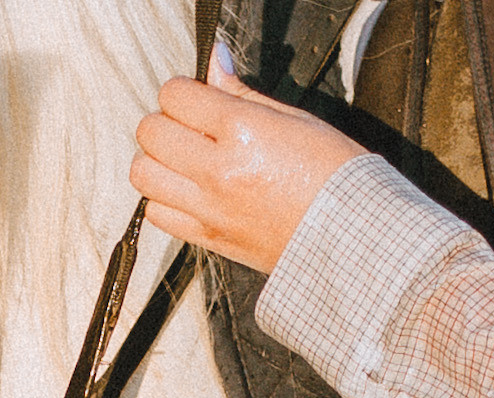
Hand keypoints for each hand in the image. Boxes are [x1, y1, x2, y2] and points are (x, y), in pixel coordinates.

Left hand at [131, 54, 367, 274]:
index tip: (195, 96)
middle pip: (151, 133)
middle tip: (187, 126)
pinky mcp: (207, 238)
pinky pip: (156, 215)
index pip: (177, 96)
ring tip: (182, 159)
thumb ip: (242, 93)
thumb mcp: (296, 119)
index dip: (182, 90)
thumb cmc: (334, 176)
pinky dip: (162, 199)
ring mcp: (208, 208)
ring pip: (143, 175)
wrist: (349, 237)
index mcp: (242, 131)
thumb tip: (215, 63)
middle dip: (164, 121)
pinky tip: (186, 191)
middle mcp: (217, 171)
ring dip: (156, 160)